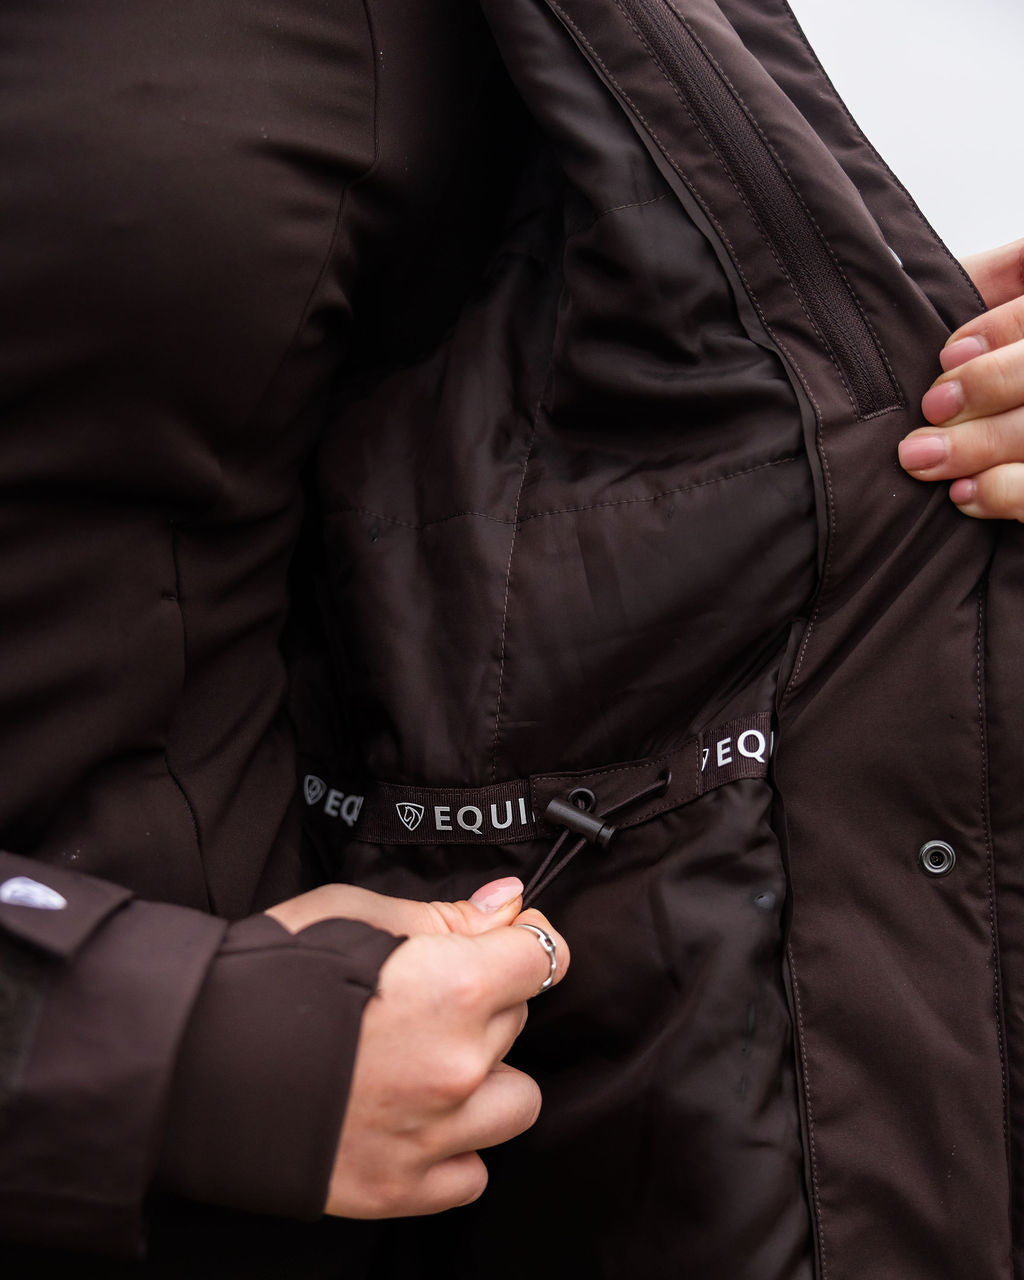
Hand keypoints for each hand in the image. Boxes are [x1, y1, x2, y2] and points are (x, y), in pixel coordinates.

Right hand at [267, 878, 569, 1218]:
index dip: (525, 941)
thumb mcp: (354, 910)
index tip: (505, 942)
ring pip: (516, 1100)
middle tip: (420, 996)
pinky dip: (453, 1146)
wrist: (186, 1060)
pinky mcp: (401, 1189)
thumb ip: (444, 915)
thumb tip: (507, 906)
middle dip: (484, 1002)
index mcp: (455, 986)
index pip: (543, 957)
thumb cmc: (266, 973)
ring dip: (486, 1079)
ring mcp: (433, 1135)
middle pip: (518, 1021)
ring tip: (424, 1060)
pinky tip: (410, 1117)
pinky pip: (472, 1171)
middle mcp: (458, 1065)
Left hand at [898, 237, 1023, 519]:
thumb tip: (1021, 254)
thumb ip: (996, 276)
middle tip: (931, 407)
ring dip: (981, 446)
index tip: (948, 353)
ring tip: (920, 458)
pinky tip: (963, 493)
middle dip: (990, 386)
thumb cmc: (948, 361)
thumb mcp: (970, 301)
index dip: (1004, 330)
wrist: (934, 450)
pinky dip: (1004, 493)